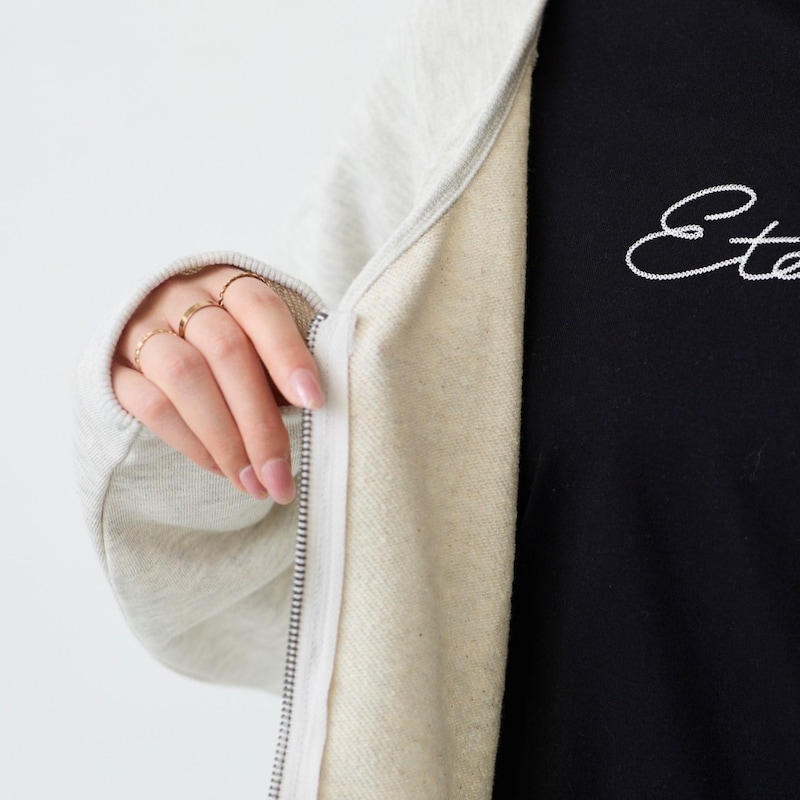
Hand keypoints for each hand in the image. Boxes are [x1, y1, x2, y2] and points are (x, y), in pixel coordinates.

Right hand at [112, 265, 324, 502]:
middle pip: (226, 351)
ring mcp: (142, 329)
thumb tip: (318, 408)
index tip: (314, 402)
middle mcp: (181, 297)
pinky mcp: (113, 367)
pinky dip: (191, 443)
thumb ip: (286, 363)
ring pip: (184, 378)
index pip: (261, 308)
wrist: (157, 339)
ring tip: (254, 484)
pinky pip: (150, 405)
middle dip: (259, 422)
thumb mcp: (260, 341)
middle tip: (281, 475)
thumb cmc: (230, 344)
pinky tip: (221, 469)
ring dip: (225, 440)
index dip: (288, 354)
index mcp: (228, 282)